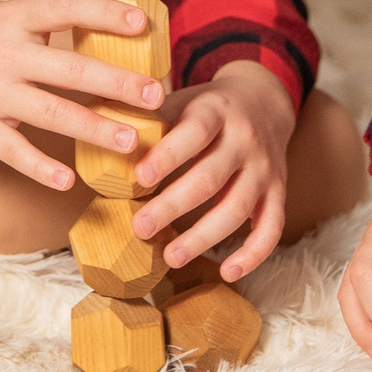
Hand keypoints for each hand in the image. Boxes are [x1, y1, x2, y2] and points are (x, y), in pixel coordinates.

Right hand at [0, 0, 166, 189]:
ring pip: (49, 113)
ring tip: (130, 142)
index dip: (105, 15)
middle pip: (68, 69)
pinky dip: (39, 167)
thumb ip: (43, 9)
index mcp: (12, 17)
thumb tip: (104, 11)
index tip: (143, 27)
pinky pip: (12, 150)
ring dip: (92, 129)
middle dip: (115, 83)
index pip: (65, 9)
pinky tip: (68, 179)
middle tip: (154, 96)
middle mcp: (3, 53)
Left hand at [127, 62, 295, 281]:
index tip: (139, 178)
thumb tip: (93, 129)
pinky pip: (271, 227)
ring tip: (171, 257)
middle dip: (173, 206)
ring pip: (237, 208)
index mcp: (215, 110)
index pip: (194, 132)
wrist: (264, 100)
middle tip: (140, 228)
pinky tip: (227, 271)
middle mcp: (244, 139)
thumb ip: (147, 118)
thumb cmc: (207, 108)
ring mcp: (265, 168)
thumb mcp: (181, 99)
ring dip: (204, 237)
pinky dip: (253, 254)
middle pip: (210, 177)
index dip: (168, 156)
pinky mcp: (278, 191)